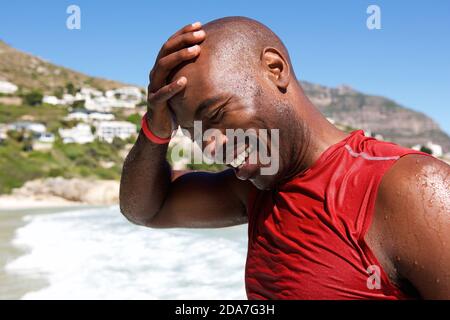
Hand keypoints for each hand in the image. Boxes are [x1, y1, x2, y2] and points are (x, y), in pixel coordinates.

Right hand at [147, 22, 205, 137]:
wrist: (160, 126)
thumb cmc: (175, 103)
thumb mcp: (184, 85)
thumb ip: (192, 72)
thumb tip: (215, 60)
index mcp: (162, 67)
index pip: (170, 44)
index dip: (183, 33)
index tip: (199, 25)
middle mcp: (155, 73)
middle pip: (166, 50)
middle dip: (183, 40)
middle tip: (201, 35)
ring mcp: (153, 87)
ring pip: (163, 67)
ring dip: (179, 57)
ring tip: (196, 51)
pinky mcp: (154, 103)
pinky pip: (162, 93)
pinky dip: (172, 87)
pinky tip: (184, 81)